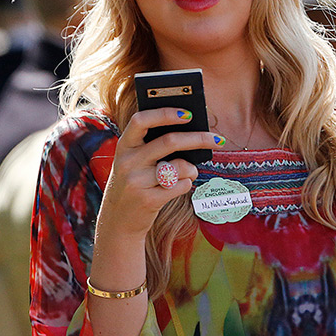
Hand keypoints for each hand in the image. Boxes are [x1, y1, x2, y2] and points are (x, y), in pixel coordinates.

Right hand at [96, 108, 221, 240]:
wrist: (117, 222)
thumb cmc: (134, 183)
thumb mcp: (134, 161)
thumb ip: (153, 146)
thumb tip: (191, 133)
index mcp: (124, 145)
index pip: (141, 120)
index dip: (165, 113)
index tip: (188, 113)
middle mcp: (127, 161)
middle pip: (170, 141)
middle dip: (198, 139)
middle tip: (217, 139)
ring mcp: (136, 181)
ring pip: (179, 166)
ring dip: (192, 169)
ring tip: (190, 172)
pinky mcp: (148, 200)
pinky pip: (180, 186)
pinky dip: (187, 184)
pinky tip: (179, 186)